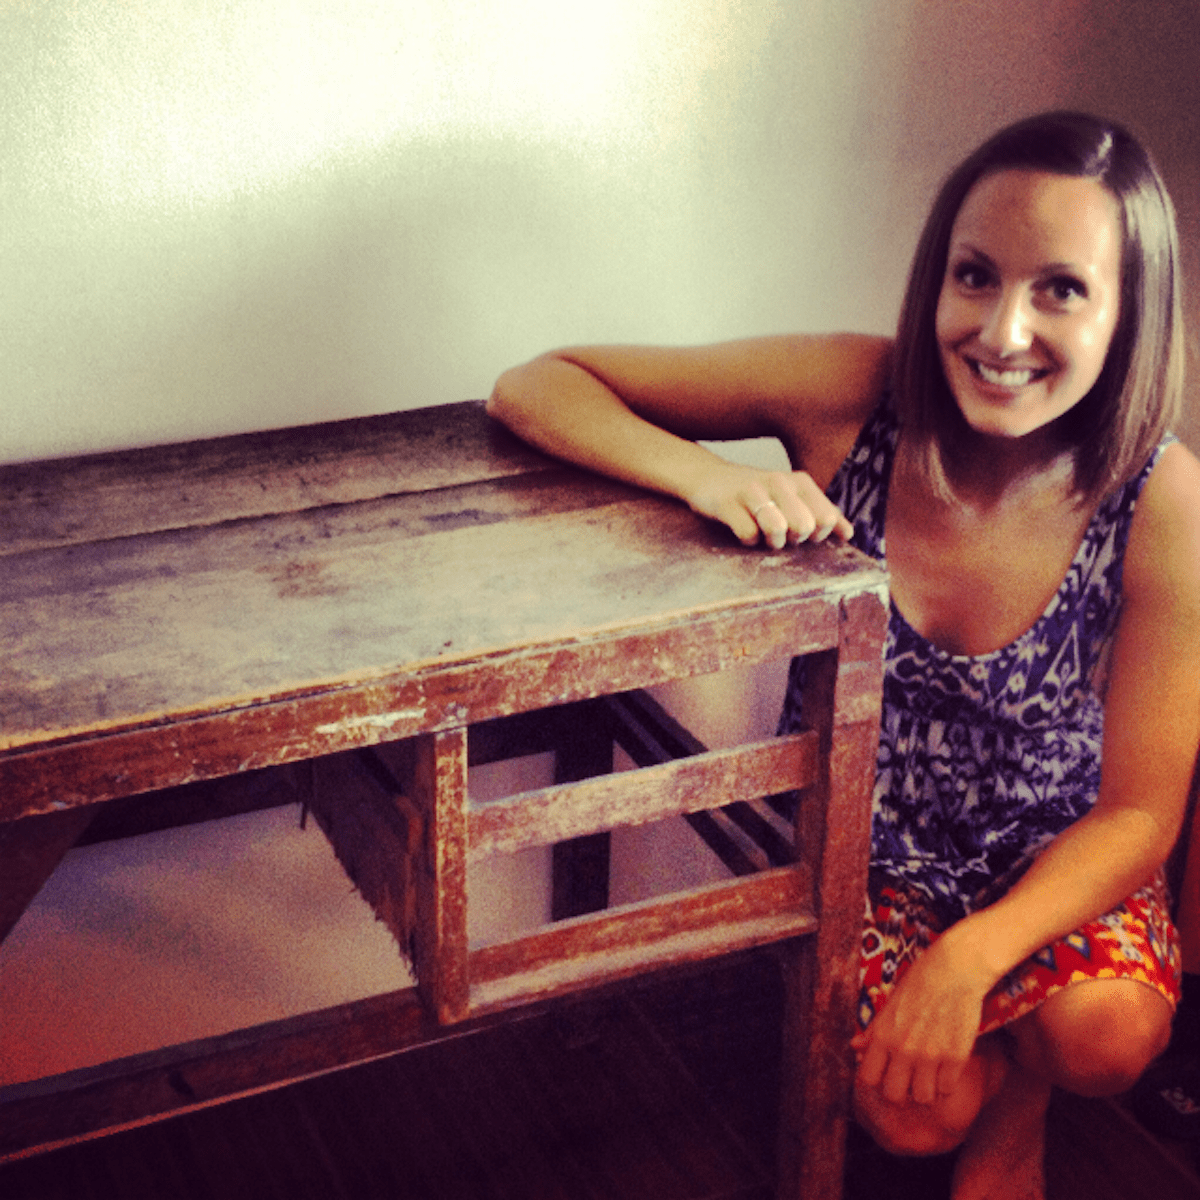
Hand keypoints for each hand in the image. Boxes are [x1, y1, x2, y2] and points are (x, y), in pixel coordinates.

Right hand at [685, 463, 853, 549]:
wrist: (708, 477)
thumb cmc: (756, 494)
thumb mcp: (791, 496)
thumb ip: (821, 513)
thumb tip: (849, 535)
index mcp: (800, 481)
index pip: (826, 518)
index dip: (816, 536)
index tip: (800, 532)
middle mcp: (779, 482)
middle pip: (804, 527)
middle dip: (793, 540)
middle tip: (779, 534)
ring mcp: (752, 491)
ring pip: (777, 529)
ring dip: (771, 542)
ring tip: (763, 535)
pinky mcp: (728, 503)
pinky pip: (748, 535)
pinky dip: (747, 542)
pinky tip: (742, 530)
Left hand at [851, 933, 990, 1107]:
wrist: (954, 970)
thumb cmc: (919, 983)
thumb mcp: (889, 1004)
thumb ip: (874, 1030)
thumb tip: (855, 1046)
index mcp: (883, 1035)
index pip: (868, 1078)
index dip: (876, 1079)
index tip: (886, 1073)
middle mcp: (903, 1049)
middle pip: (894, 1095)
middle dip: (900, 1091)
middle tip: (908, 1079)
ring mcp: (930, 1055)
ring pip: (922, 1098)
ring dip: (925, 1090)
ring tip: (929, 1076)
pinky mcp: (955, 1058)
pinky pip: (947, 1090)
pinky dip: (946, 1084)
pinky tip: (946, 1069)